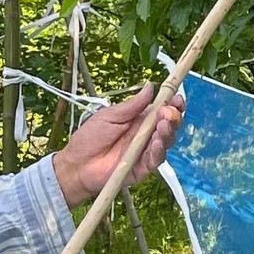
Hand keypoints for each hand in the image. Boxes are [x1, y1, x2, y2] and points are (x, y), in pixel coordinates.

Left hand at [51, 82, 184, 207]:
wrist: (77, 164)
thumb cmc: (89, 138)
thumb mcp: (110, 116)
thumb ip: (132, 105)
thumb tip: (151, 86)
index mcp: (140, 119)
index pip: (163, 110)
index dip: (173, 104)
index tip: (177, 97)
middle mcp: (146, 134)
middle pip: (170, 124)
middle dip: (173, 116)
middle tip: (167, 113)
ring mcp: (146, 151)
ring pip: (167, 141)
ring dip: (168, 132)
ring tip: (162, 126)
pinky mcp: (143, 167)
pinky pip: (157, 159)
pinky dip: (159, 150)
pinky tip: (156, 142)